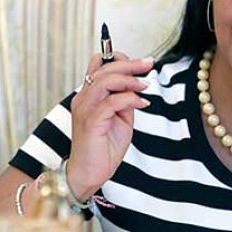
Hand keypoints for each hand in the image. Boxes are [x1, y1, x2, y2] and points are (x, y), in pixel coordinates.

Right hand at [67, 52, 152, 200]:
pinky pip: (111, 102)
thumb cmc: (103, 147)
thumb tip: (137, 85)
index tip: (141, 62)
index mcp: (89, 94)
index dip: (119, 58)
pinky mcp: (90, 122)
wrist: (89, 173)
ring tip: (145, 86)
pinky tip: (142, 103)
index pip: (99, 64)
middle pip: (104, 68)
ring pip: (105, 81)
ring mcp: (85, 109)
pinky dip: (129, 99)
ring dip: (129, 80)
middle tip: (148, 64)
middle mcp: (83, 98)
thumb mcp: (120, 118)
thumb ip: (125, 100)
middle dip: (130, 64)